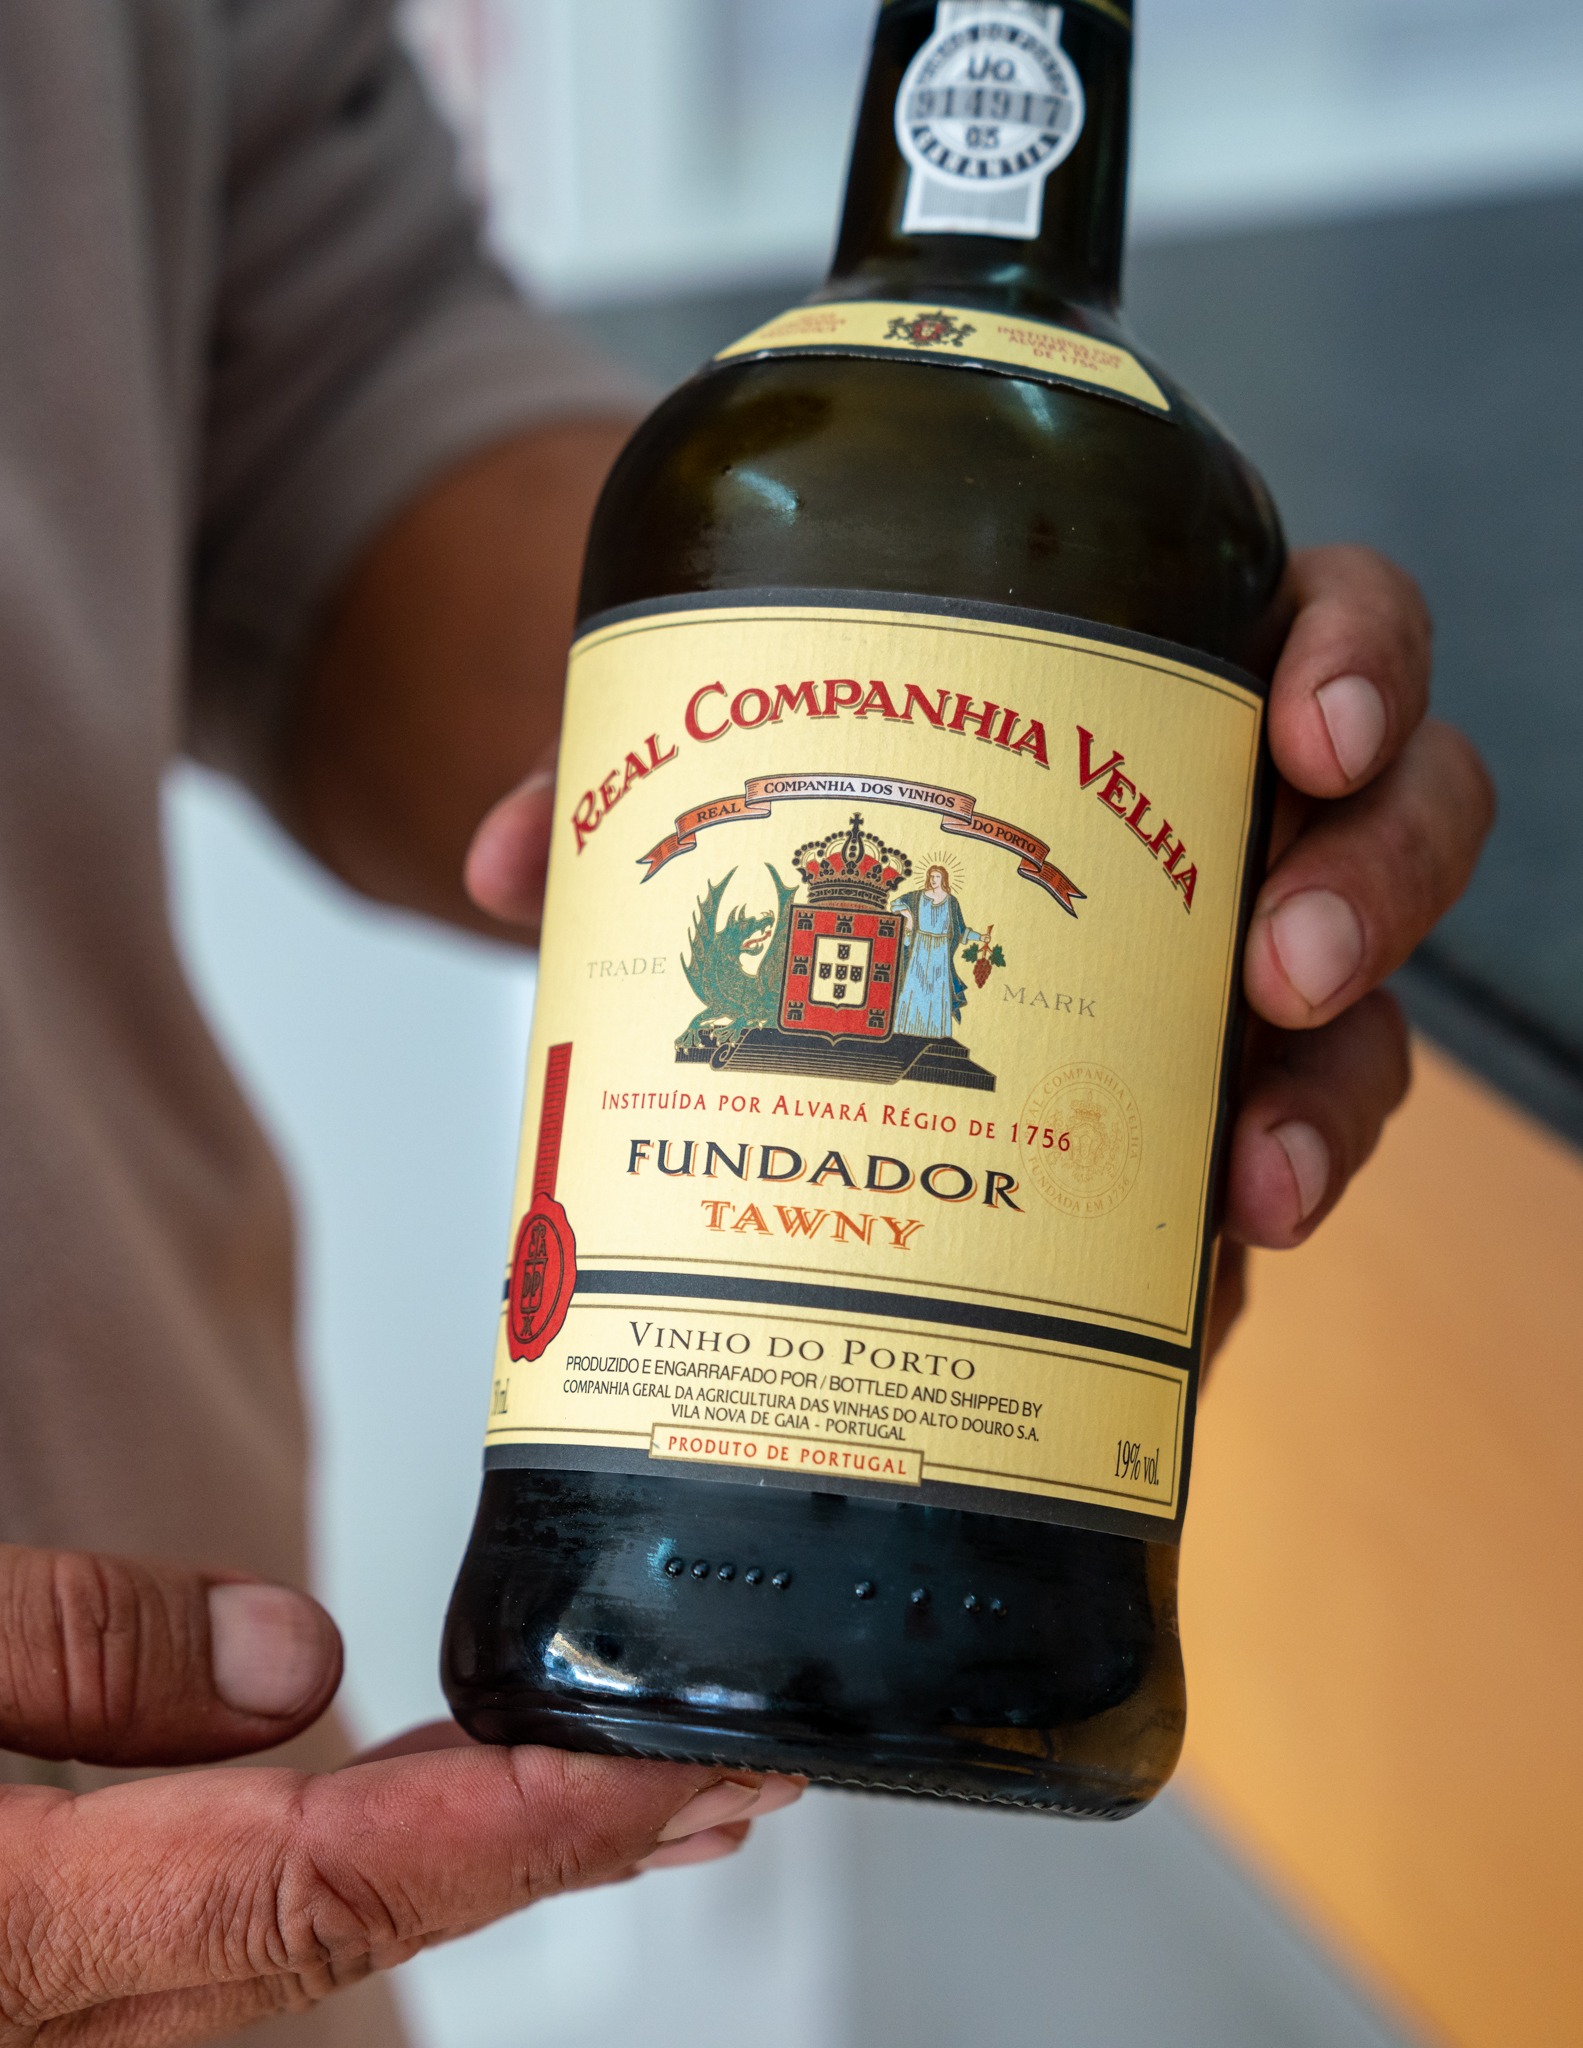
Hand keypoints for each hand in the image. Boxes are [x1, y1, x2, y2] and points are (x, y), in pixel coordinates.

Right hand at [0, 1545, 801, 2043]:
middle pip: (366, 1922)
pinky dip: (386, 1856)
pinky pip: (256, 1918)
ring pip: (322, 1933)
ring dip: (501, 1856)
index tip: (683, 1772)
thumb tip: (296, 1659)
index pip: (339, 1877)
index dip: (535, 1825)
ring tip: (649, 1790)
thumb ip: (75, 1649)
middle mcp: (71, 2004)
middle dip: (574, 1848)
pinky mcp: (62, 1970)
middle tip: (739, 1775)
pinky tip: (447, 1802)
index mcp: (28, 1929)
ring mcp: (72, 2004)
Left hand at [472, 547, 1491, 1360]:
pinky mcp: (1206, 1126)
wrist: (808, 965)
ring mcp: (1233, 991)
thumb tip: (513, 861)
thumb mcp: (727, 790)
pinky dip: (1268, 1204)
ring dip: (1342, 1089)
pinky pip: (1292, 1158)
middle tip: (1280, 960)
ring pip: (1377, 1015)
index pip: (1321, 632)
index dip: (1355, 662)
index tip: (1301, 726)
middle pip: (1400, 819)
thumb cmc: (806, 834)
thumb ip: (624, 802)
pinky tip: (1224, 1259)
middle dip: (1376, 882)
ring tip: (1258, 1167)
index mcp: (1149, 697)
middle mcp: (1224, 835)